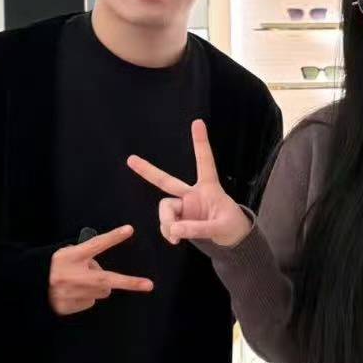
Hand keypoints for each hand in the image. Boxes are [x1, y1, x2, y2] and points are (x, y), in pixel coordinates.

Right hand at [48, 225, 153, 315]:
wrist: (31, 286)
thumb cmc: (52, 266)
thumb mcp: (65, 254)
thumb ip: (85, 256)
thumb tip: (103, 270)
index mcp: (71, 256)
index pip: (95, 244)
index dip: (112, 237)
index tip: (129, 229)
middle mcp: (72, 275)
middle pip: (106, 279)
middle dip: (125, 282)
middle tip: (148, 285)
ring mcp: (71, 293)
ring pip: (102, 292)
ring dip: (97, 287)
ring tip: (79, 283)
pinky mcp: (69, 307)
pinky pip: (90, 302)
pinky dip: (86, 297)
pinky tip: (73, 293)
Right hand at [128, 120, 251, 247]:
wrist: (231, 240)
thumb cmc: (231, 227)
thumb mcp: (221, 228)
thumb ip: (198, 229)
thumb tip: (174, 230)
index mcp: (209, 188)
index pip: (204, 162)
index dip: (200, 143)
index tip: (198, 122)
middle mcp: (192, 194)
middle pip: (166, 181)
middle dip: (148, 171)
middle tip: (131, 159)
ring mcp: (184, 206)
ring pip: (164, 208)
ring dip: (166, 222)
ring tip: (175, 237)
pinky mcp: (178, 219)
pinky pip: (166, 224)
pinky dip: (168, 232)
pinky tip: (174, 239)